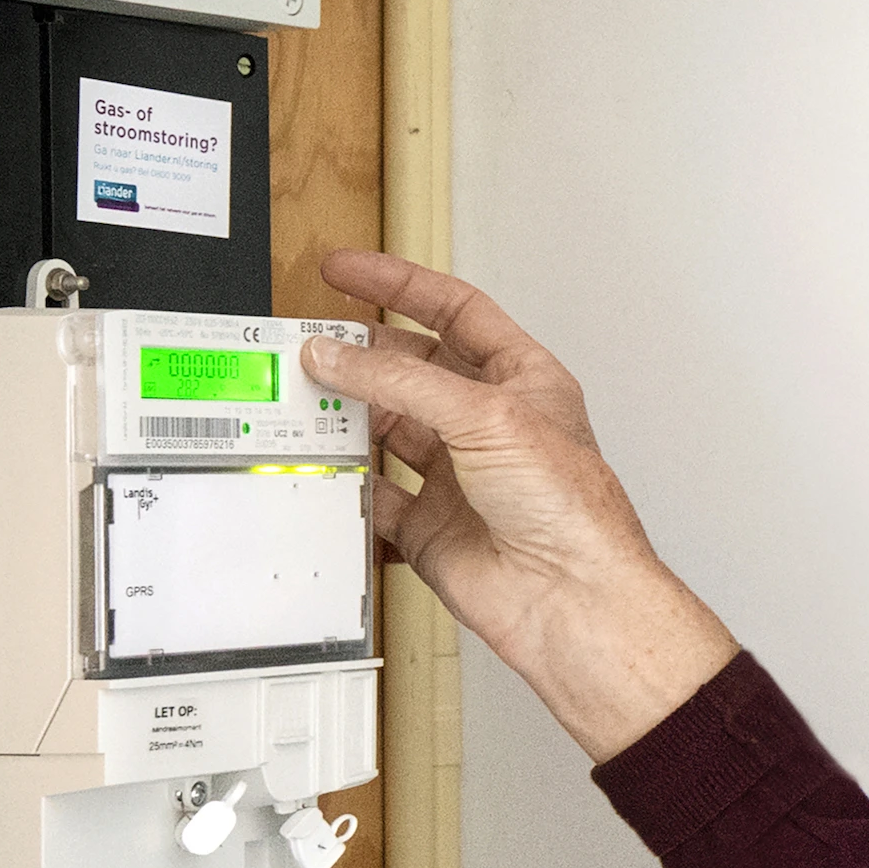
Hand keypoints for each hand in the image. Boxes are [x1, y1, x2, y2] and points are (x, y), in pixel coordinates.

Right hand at [306, 248, 742, 759]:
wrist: (569, 597)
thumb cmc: (570, 507)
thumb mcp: (487, 417)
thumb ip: (402, 384)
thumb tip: (338, 355)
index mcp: (521, 379)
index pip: (453, 311)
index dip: (398, 285)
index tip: (344, 270)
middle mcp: (488, 422)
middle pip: (409, 371)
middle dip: (359, 356)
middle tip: (306, 345)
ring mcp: (457, 474)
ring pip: (385, 430)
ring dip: (344, 417)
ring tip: (299, 400)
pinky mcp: (430, 526)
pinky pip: (374, 497)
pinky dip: (345, 486)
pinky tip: (320, 470)